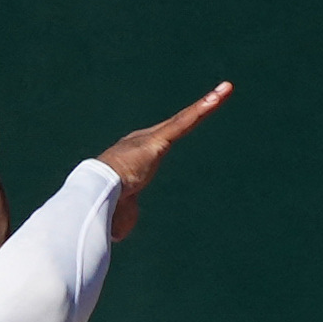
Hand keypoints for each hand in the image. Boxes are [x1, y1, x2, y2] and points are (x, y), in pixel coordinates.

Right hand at [97, 82, 230, 241]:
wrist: (95, 193)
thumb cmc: (103, 206)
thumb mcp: (119, 211)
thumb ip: (126, 213)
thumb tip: (116, 232)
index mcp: (133, 157)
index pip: (158, 142)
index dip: (169, 133)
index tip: (179, 125)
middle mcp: (141, 141)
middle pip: (176, 124)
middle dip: (196, 111)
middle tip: (214, 98)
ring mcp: (150, 139)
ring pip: (185, 119)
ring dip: (208, 103)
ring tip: (227, 89)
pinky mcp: (158, 140)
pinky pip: (185, 122)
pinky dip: (203, 108)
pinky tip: (218, 96)